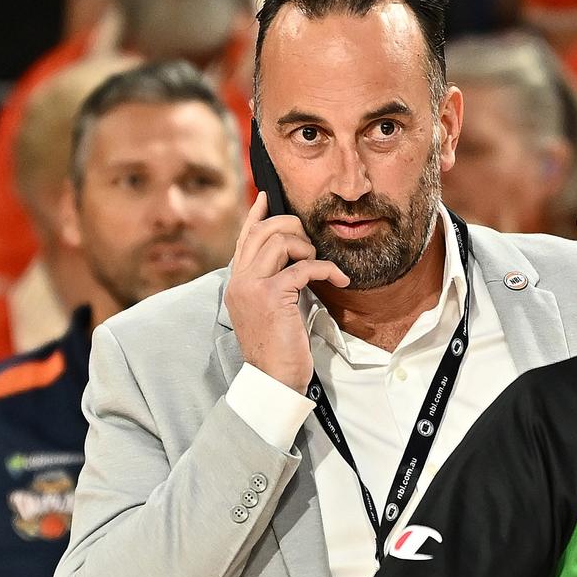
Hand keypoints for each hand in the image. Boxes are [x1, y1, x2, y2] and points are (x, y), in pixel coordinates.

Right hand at [224, 193, 348, 392]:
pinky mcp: (272, 296)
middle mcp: (239, 280)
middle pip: (263, 231)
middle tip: (311, 245)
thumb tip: (297, 260)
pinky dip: (326, 269)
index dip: (257, 215)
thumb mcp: (272, 309)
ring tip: (320, 267)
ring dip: (308, 248)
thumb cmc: (279, 348)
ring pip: (280, 241)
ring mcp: (252, 287)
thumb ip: (276, 282)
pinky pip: (304, 267)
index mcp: (237, 282)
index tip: (267, 196)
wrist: (273, 379)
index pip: (244, 239)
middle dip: (293, 228)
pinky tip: (339, 280)